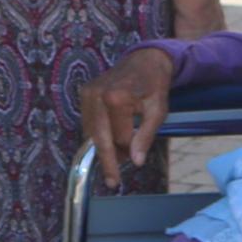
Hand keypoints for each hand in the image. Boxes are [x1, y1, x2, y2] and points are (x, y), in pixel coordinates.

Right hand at [78, 46, 175, 181]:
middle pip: (99, 138)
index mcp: (115, 98)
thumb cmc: (154, 85)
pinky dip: (98, 135)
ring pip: (91, 133)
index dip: (128, 149)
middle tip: (112, 181)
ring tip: (117, 155)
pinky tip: (110, 138)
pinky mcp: (84, 94)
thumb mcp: (158, 111)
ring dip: (103, 147)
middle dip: (108, 159)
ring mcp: (87, 94)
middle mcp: (96, 96)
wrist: (145, 60)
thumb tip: (136, 162)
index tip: (134, 160)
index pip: (118, 138)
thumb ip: (145, 136)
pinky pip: (88, 123)